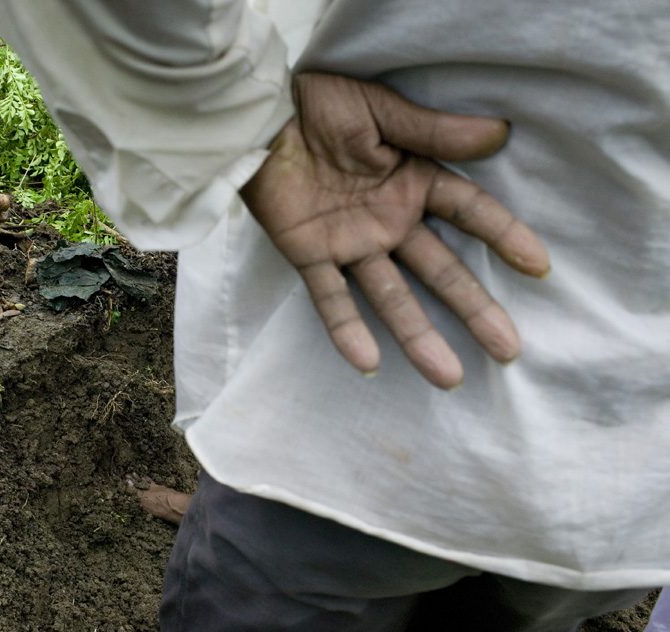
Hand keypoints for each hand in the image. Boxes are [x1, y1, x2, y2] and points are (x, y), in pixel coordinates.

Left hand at [241, 73, 549, 388]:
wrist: (262, 115)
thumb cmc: (324, 103)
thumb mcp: (383, 111)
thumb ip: (434, 131)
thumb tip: (499, 133)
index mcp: (412, 182)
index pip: (468, 213)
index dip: (503, 236)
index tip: (539, 267)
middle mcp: (390, 221)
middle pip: (440, 270)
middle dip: (473, 308)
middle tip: (508, 349)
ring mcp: (352, 243)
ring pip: (391, 296)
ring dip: (417, 335)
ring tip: (448, 377)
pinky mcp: (310, 256)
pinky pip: (330, 298)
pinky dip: (346, 329)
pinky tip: (368, 364)